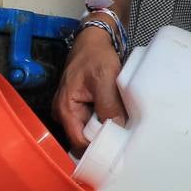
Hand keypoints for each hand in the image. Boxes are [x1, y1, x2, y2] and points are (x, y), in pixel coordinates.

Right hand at [52, 27, 126, 149]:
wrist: (93, 40)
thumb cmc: (95, 55)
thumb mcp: (104, 78)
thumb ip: (108, 105)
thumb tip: (117, 129)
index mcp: (66, 109)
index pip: (79, 142)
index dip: (96, 148)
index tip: (116, 150)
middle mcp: (65, 113)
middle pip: (84, 138)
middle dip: (103, 140)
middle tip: (124, 140)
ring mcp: (73, 110)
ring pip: (90, 130)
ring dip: (105, 129)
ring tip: (123, 128)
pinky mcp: (82, 105)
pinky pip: (94, 120)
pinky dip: (105, 120)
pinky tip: (118, 118)